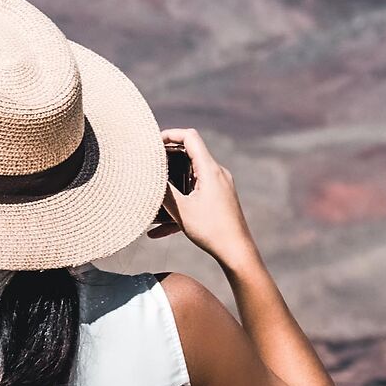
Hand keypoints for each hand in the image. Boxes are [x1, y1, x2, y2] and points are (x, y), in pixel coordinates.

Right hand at [156, 127, 255, 266]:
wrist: (237, 251)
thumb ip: (165, 192)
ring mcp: (220, 186)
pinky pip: (196, 195)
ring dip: (172, 185)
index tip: (153, 143)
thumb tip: (150, 178)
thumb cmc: (211, 230)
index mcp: (209, 169)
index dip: (170, 134)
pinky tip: (159, 230)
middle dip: (167, 159)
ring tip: (153, 195)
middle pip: (190, 154)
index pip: (190, 137)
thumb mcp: (182, 210)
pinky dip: (181, 203)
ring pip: (191, 177)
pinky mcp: (220, 199)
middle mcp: (217, 173)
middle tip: (148, 166)